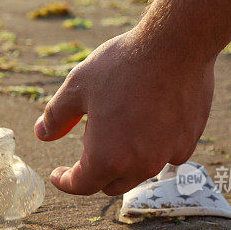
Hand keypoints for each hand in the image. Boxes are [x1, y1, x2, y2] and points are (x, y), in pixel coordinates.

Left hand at [34, 27, 214, 195]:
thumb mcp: (77, 87)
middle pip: (111, 184)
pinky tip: (149, 122)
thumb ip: (56, 116)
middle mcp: (139, 165)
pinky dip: (154, 147)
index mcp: (106, 158)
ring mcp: (167, 156)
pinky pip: (166, 155)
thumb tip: (42, 133)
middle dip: (95, 173)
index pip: (81, 185)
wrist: (177, 45)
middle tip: (87, 145)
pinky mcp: (188, 142)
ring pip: (140, 171)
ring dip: (126, 161)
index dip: (65, 181)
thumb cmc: (123, 65)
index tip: (58, 174)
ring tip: (118, 129)